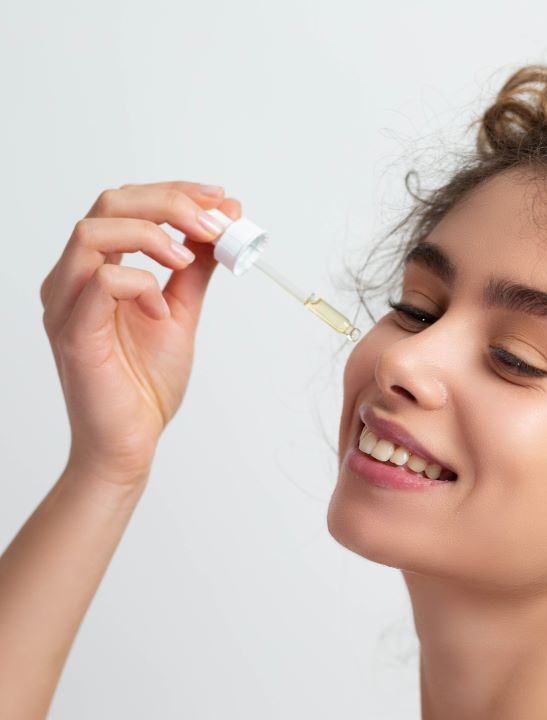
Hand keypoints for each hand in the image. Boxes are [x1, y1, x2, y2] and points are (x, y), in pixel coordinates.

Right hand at [39, 180, 240, 484]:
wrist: (130, 441)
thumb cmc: (145, 382)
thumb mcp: (180, 313)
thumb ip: (193, 272)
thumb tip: (218, 230)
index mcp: (96, 270)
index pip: (127, 205)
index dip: (177, 193)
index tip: (221, 200)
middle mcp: (73, 279)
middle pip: (110, 204)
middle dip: (170, 203)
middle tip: (215, 223)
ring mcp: (67, 304)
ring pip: (94, 232)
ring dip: (153, 234)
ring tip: (188, 259)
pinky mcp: (74, 333)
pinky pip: (100, 283)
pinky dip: (141, 285)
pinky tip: (162, 311)